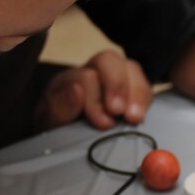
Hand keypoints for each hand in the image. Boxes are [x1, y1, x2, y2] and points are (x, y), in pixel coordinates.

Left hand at [38, 48, 153, 130]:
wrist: (64, 134)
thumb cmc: (56, 125)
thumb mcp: (49, 120)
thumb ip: (58, 107)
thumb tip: (76, 92)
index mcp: (70, 78)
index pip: (86, 76)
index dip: (95, 98)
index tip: (104, 121)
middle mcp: (93, 72)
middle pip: (109, 60)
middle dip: (117, 84)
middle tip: (120, 111)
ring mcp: (114, 79)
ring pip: (130, 68)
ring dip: (137, 92)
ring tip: (135, 116)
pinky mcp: (130, 91)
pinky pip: (144, 84)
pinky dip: (145, 98)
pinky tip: (141, 114)